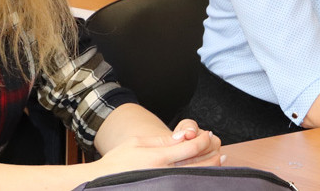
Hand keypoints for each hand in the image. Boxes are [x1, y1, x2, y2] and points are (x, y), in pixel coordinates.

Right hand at [89, 125, 221, 176]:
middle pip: (200, 164)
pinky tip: (203, 175)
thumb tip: (185, 136)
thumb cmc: (118, 161)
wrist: (101, 183)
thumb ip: (163, 140)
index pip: (192, 147)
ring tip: (218, 160)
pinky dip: (198, 179)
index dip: (204, 139)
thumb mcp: (138, 142)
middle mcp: (165, 173)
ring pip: (196, 177)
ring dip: (211, 168)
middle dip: (212, 154)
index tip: (208, 135)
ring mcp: (165, 185)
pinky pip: (186, 185)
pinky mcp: (163, 190)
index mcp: (159, 158)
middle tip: (217, 148)